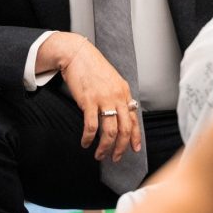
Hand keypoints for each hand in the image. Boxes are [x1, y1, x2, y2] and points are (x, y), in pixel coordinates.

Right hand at [60, 37, 142, 161]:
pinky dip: (89, 138)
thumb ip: (118, 96)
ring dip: (105, 147)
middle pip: (124, 129)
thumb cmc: (93, 68)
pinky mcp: (88, 101)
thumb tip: (121, 114)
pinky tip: (86, 143)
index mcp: (124, 92)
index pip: (134, 119)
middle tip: (116, 158)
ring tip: (99, 155)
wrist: (77, 54)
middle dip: (121, 147)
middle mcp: (117, 97)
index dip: (135, 137)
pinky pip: (91, 126)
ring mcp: (103, 99)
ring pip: (110, 131)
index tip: (134, 149)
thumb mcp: (112, 81)